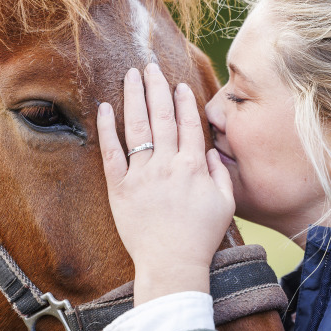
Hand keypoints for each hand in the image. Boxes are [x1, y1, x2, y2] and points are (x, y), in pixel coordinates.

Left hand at [97, 63, 234, 304]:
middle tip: (151, 66)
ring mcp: (142, 175)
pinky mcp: (120, 188)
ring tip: (132, 75)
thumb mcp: (225, 204)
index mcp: (194, 166)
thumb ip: (221, 173)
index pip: (188, 123)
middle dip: (157, 87)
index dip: (184, 100)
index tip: (179, 83)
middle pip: (162, 116)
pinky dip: (107, 129)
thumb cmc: (201, 237)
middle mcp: (167, 164)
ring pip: (137, 126)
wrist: (172, 264)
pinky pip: (111, 153)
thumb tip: (211, 149)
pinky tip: (105, 108)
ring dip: (134, 96)